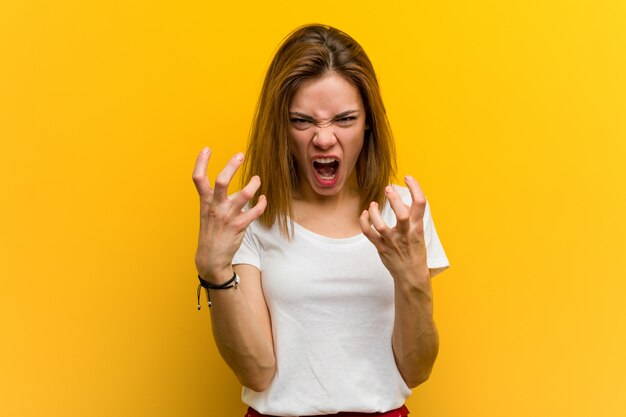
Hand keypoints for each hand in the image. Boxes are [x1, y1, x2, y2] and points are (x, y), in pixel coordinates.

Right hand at [192, 147, 266, 283]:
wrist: (211, 257)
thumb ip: (214, 197)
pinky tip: (263, 199)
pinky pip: (255, 211)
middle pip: (222, 181)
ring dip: (254, 185)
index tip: (207, 149)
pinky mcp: (240, 226)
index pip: (198, 178)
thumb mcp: (207, 212)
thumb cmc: (211, 232)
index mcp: (205, 202)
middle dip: (231, 166)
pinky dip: (261, 203)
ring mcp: (228, 216)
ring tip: (257, 179)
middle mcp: (216, 207)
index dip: (201, 162)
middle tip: (240, 155)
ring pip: (244, 195)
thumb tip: (225, 181)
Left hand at [359, 176, 427, 282]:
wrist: (411, 275)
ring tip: (373, 205)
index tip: (408, 178)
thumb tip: (400, 201)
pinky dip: (364, 222)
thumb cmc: (415, 251)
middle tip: (388, 189)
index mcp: (418, 227)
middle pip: (402, 214)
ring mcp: (392, 241)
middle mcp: (406, 233)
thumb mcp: (419, 233)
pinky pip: (369, 233)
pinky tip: (365, 214)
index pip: (421, 203)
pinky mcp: (381, 248)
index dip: (415, 187)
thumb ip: (411, 217)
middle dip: (394, 199)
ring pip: (381, 224)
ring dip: (374, 212)